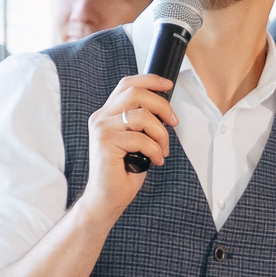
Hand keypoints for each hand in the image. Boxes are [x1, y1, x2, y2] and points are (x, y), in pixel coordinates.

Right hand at [80, 73, 176, 217]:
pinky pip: (142, 139)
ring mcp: (101, 128)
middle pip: (136, 94)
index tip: (168, 85)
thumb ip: (143, 122)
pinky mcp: (105, 142)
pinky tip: (155, 161)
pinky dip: (155, 150)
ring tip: (162, 150)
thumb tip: (165, 110)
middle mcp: (101, 117)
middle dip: (162, 107)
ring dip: (161, 134)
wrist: (107, 196)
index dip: (149, 80)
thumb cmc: (124, 170)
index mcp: (107, 113)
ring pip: (142, 116)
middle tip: (174, 123)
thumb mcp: (137, 140)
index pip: (127, 84)